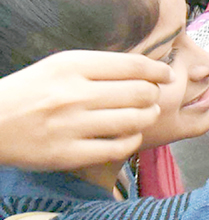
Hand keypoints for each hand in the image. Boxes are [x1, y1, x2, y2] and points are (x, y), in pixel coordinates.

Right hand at [0, 51, 170, 169]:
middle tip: (153, 98)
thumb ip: (99, 67)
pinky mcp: (67, 154)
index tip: (166, 75)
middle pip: (140, 93)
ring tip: (146, 115)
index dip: (158, 71)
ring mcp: (71, 126)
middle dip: (154, 95)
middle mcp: (73, 94)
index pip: (133, 65)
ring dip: (148, 117)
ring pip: (135, 120)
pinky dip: (132, 140)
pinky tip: (130, 135)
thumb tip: (146, 69)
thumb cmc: (30, 92)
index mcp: (72, 66)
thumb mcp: (59, 67)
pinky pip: (118, 147)